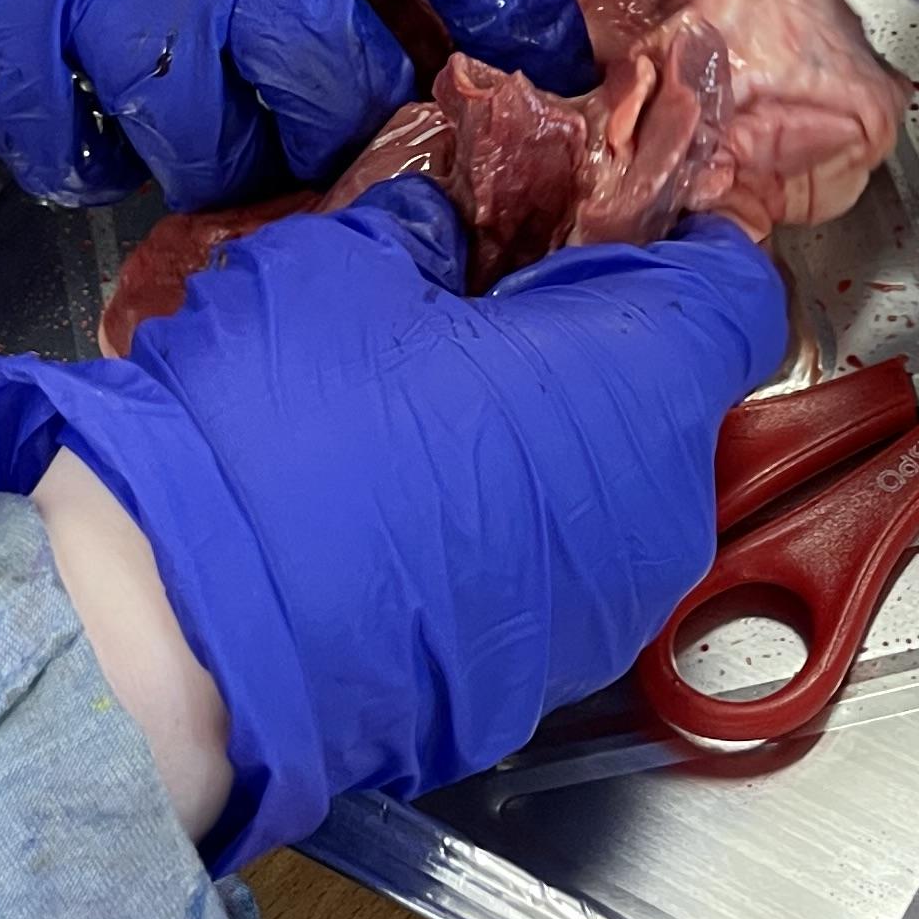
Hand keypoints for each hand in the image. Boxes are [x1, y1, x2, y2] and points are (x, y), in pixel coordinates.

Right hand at [0, 0, 592, 207]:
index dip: (522, 36)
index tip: (547, 83)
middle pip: (339, 96)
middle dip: (336, 125)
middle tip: (312, 120)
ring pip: (208, 151)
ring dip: (211, 151)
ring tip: (189, 110)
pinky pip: (73, 156)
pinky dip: (85, 150)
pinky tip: (82, 100)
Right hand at [0, 173, 785, 864]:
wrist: (183, 644)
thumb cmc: (278, 430)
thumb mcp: (343, 265)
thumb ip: (426, 231)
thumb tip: (445, 227)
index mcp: (639, 387)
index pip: (735, 293)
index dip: (676, 245)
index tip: (604, 222)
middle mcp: (656, 513)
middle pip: (665, 399)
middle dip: (587, 349)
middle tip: (477, 312)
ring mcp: (598, 621)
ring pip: (603, 498)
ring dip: (537, 448)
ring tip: (416, 417)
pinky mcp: (529, 696)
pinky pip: (542, 585)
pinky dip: (492, 539)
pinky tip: (390, 513)